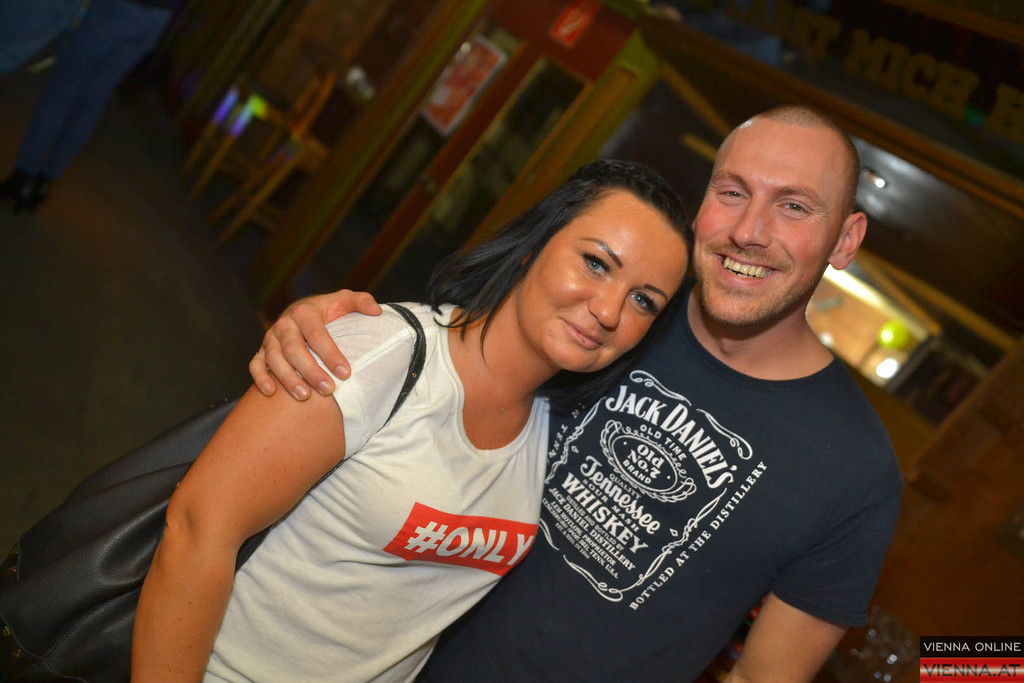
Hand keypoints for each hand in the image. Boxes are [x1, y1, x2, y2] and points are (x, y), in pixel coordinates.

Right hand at [250, 290, 380, 399]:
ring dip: (288, 379)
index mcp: (305, 312)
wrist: (302, 312)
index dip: (331, 354)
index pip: (317, 334)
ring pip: (274, 359)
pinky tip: (271, 393)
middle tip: (329, 390)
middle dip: (311, 371)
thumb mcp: (344, 301)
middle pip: (294, 349)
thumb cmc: (328, 310)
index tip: (346, 373)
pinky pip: (255, 364)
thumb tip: (376, 311)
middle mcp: (284, 324)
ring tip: (304, 396)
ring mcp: (270, 338)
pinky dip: (260, 378)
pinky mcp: (261, 351)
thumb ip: (361, 302)